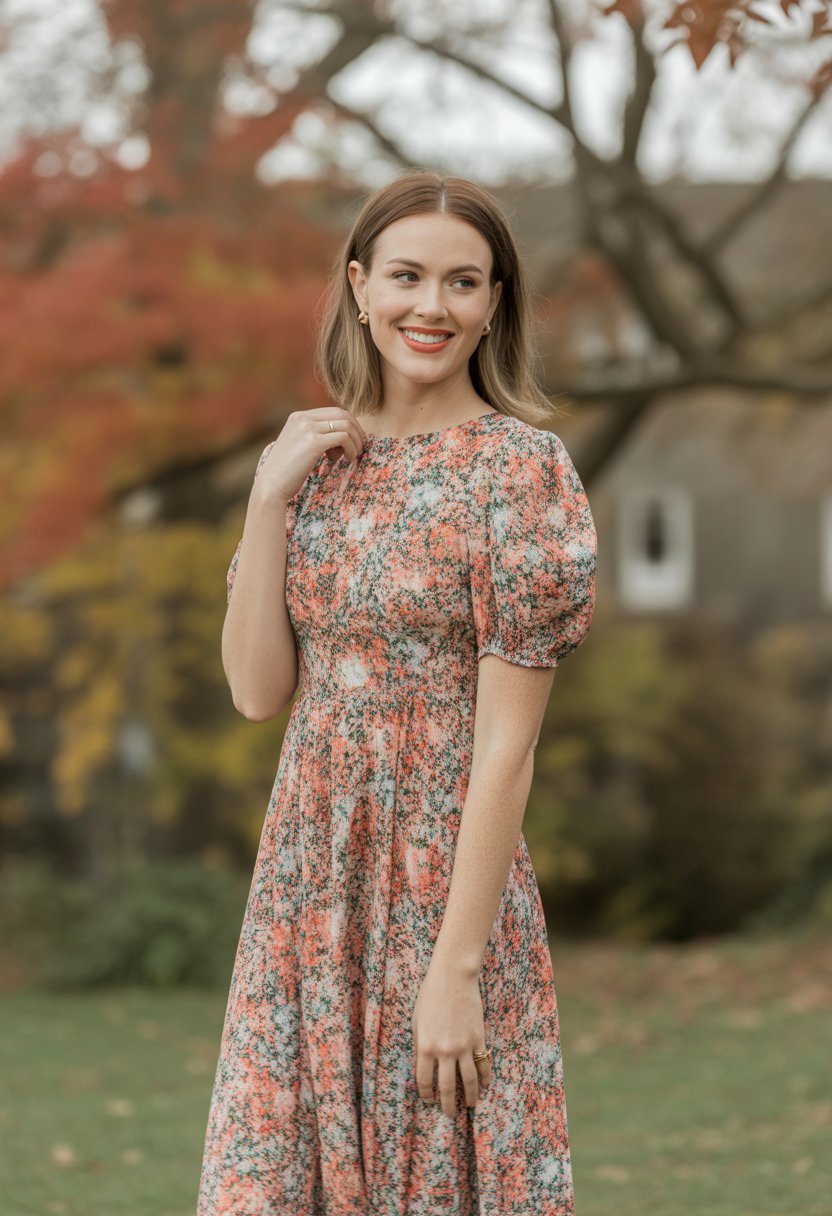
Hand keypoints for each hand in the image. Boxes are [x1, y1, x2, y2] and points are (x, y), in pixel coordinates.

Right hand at [254, 408, 366, 502]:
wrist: (271, 486)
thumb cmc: (286, 473)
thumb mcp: (298, 446)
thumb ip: (314, 436)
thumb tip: (340, 437)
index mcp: (298, 417)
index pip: (332, 411)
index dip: (348, 425)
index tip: (352, 442)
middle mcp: (302, 418)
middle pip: (342, 414)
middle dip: (356, 430)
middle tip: (359, 447)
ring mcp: (308, 428)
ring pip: (346, 425)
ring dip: (356, 441)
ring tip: (353, 456)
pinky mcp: (314, 442)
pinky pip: (343, 438)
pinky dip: (352, 448)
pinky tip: (349, 459)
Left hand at [412, 958, 492, 1117]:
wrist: (453, 976)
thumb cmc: (431, 995)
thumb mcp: (417, 1021)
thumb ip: (420, 1045)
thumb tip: (423, 1066)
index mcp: (424, 1046)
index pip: (424, 1081)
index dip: (426, 1094)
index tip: (429, 1100)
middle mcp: (444, 1051)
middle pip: (447, 1087)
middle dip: (448, 1105)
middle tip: (450, 1115)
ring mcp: (464, 1046)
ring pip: (469, 1081)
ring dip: (470, 1097)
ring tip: (469, 1106)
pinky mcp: (479, 1038)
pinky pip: (483, 1064)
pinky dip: (485, 1078)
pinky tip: (484, 1086)